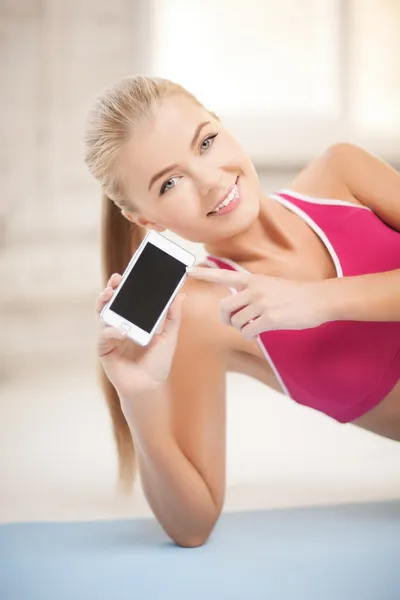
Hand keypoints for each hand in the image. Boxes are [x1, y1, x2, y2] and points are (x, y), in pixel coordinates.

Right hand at [95, 274, 185, 397]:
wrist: (150, 387)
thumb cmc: (158, 363)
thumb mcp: (169, 337)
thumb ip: (173, 316)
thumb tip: (181, 294)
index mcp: (134, 321)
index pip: (128, 299)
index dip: (126, 286)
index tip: (128, 273)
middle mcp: (120, 326)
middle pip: (111, 303)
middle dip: (111, 289)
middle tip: (116, 280)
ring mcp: (111, 337)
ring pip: (103, 315)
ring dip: (105, 303)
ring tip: (109, 294)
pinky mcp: (105, 350)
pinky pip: (104, 337)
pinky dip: (112, 332)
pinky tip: (122, 330)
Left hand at [187, 267, 328, 338]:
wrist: (318, 299)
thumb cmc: (296, 294)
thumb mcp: (271, 285)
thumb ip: (253, 291)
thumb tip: (239, 305)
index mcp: (253, 280)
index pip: (224, 275)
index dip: (205, 274)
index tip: (189, 271)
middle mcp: (254, 289)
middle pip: (224, 307)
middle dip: (225, 319)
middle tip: (233, 323)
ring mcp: (262, 303)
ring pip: (236, 322)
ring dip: (242, 328)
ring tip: (255, 326)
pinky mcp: (270, 318)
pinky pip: (248, 331)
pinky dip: (251, 335)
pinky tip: (260, 332)